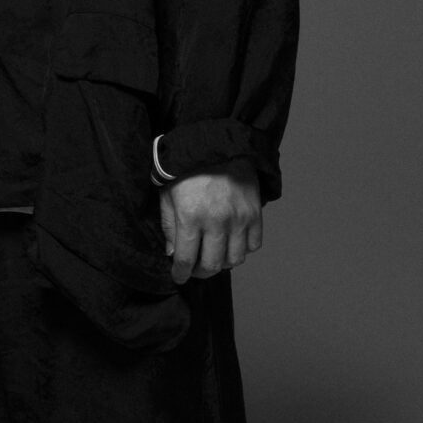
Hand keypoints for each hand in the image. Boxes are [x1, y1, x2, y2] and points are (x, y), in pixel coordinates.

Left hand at [159, 168, 261, 284]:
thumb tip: (173, 253)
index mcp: (190, 217)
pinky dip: (243, 249)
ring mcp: (239, 219)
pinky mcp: (255, 213)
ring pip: (235, 259)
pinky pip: (254, 245)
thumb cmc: (187, 170)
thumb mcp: (167, 195)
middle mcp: (216, 222)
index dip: (181, 274)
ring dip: (223, 262)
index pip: (186, 259)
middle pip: (212, 265)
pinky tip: (232, 242)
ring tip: (215, 254)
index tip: (179, 277)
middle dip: (201, 272)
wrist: (218, 145)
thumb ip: (169, 226)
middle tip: (196, 268)